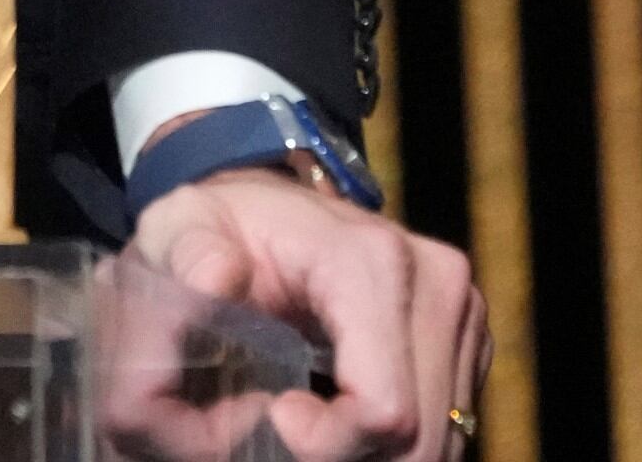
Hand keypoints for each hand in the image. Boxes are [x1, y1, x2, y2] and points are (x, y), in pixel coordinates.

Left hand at [107, 161, 487, 460]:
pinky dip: (389, 447)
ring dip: (368, 456)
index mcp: (372, 261)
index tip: (274, 415)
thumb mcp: (175, 231)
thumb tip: (218, 279)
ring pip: (438, 444)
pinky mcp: (467, 340)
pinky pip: (445, 430)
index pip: (385, 410)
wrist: (261, 205)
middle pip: (419, 441)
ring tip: (306, 422)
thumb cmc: (214, 228)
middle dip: (345, 458)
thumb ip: (182, 262)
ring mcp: (462, 313)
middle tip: (281, 429)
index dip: (325, 445)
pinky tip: (340, 419)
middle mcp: (436, 283)